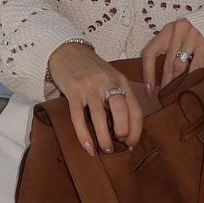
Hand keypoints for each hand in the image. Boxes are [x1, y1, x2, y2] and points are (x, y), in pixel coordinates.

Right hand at [47, 42, 143, 156]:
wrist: (67, 50)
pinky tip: (87, 146)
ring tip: (105, 151)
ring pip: (100, 116)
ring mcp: (90, 87)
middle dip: (123, 133)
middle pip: (122, 111)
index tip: (131, 145)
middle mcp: (108, 83)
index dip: (136, 131)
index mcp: (122, 81)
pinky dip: (83, 134)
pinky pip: (78, 116)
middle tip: (118, 147)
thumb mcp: (111, 78)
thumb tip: (123, 128)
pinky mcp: (73, 90)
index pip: (136, 109)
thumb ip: (119, 97)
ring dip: (104, 138)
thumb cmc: (91, 69)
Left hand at [141, 19, 203, 94]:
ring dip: (177, 84)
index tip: (148, 92)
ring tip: (175, 96)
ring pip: (180, 66)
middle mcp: (178, 31)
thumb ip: (166, 52)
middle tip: (164, 99)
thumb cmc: (190, 34)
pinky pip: (196, 67)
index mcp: (166, 30)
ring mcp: (193, 37)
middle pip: (167, 63)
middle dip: (165, 84)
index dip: (147, 74)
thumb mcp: (175, 37)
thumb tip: (154, 82)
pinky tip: (189, 87)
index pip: (150, 53)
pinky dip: (191, 79)